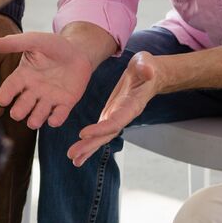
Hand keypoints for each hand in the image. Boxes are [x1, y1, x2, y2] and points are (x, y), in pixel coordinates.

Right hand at [0, 32, 95, 128]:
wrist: (79, 50)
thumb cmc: (54, 45)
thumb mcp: (34, 41)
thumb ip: (15, 43)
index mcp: (23, 76)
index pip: (10, 88)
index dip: (5, 95)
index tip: (2, 100)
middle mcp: (33, 90)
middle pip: (22, 106)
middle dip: (19, 111)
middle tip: (17, 114)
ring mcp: (49, 98)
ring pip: (38, 114)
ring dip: (35, 119)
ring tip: (33, 121)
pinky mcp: (65, 103)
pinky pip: (59, 115)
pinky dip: (56, 120)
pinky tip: (53, 121)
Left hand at [68, 51, 160, 165]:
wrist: (148, 72)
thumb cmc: (147, 67)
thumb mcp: (147, 62)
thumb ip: (146, 67)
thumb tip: (148, 71)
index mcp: (131, 106)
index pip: (115, 121)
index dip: (100, 129)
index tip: (83, 134)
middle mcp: (123, 115)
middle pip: (106, 135)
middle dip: (90, 145)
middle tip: (73, 155)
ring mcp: (116, 116)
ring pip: (101, 136)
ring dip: (87, 148)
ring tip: (74, 159)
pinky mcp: (110, 114)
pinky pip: (99, 131)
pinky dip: (88, 142)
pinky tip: (78, 152)